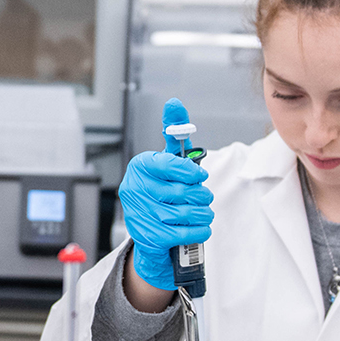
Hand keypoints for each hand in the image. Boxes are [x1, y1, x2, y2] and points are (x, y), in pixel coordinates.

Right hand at [121, 99, 212, 290]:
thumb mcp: (167, 162)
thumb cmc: (161, 193)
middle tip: (204, 198)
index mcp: (139, 166)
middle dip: (201, 195)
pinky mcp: (148, 237)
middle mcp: (134, 189)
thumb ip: (174, 134)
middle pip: (181, 191)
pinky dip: (199, 230)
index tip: (200, 177)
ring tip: (204, 212)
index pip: (169, 164)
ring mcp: (140, 214)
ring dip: (203, 214)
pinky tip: (200, 227)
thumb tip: (174, 104)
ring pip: (185, 213)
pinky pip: (184, 233)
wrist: (149, 234)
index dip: (190, 172)